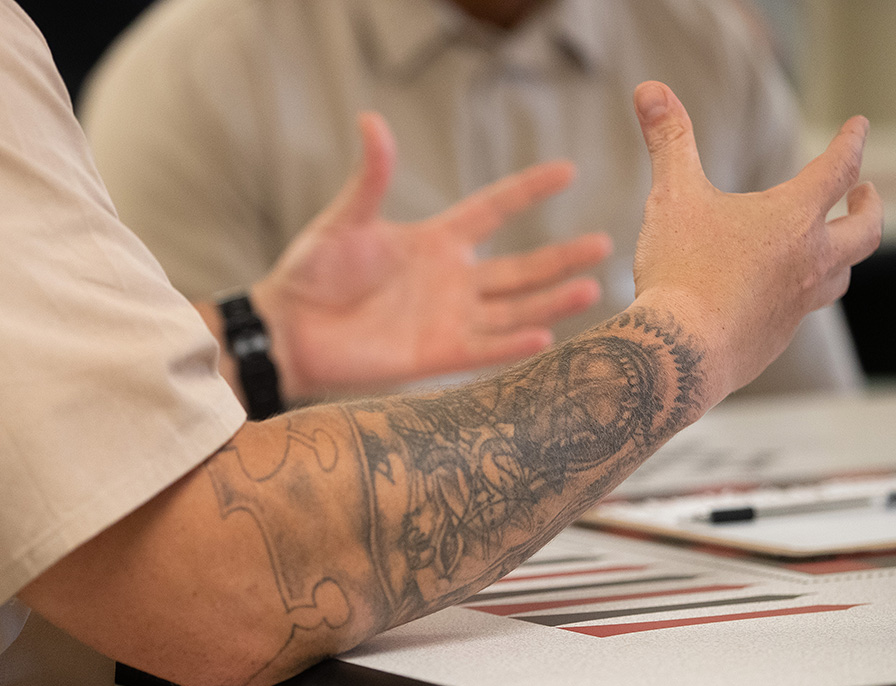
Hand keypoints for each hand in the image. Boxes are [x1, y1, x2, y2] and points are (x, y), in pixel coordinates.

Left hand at [252, 112, 609, 400]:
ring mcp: (448, 317)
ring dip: (551, 299)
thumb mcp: (345, 220)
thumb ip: (371, 177)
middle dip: (561, 256)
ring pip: (514, 307)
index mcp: (434, 240)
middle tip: (605, 243)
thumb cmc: (312, 272)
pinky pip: (485, 348)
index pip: (493, 210)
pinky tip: (547, 335)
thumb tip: (371, 120)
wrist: (290, 329)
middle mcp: (451, 279)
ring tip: (592, 287)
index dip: (527, 191)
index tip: (567, 171)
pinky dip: (514, 343)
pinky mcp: (437, 354)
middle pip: (520, 265)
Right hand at [628, 81, 882, 401]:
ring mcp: (797, 306)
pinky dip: (800, 297)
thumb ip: (668, 142)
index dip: (850, 143)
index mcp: (793, 219)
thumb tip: (650, 90)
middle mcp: (809, 261)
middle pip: (865, 229)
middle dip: (869, 206)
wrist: (679, 353)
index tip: (858, 128)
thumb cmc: (680, 273)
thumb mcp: (672, 197)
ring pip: (839, 276)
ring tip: (831, 250)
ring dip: (842, 256)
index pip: (837, 169)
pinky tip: (778, 300)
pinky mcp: (777, 340)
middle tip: (867, 194)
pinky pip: (801, 314)